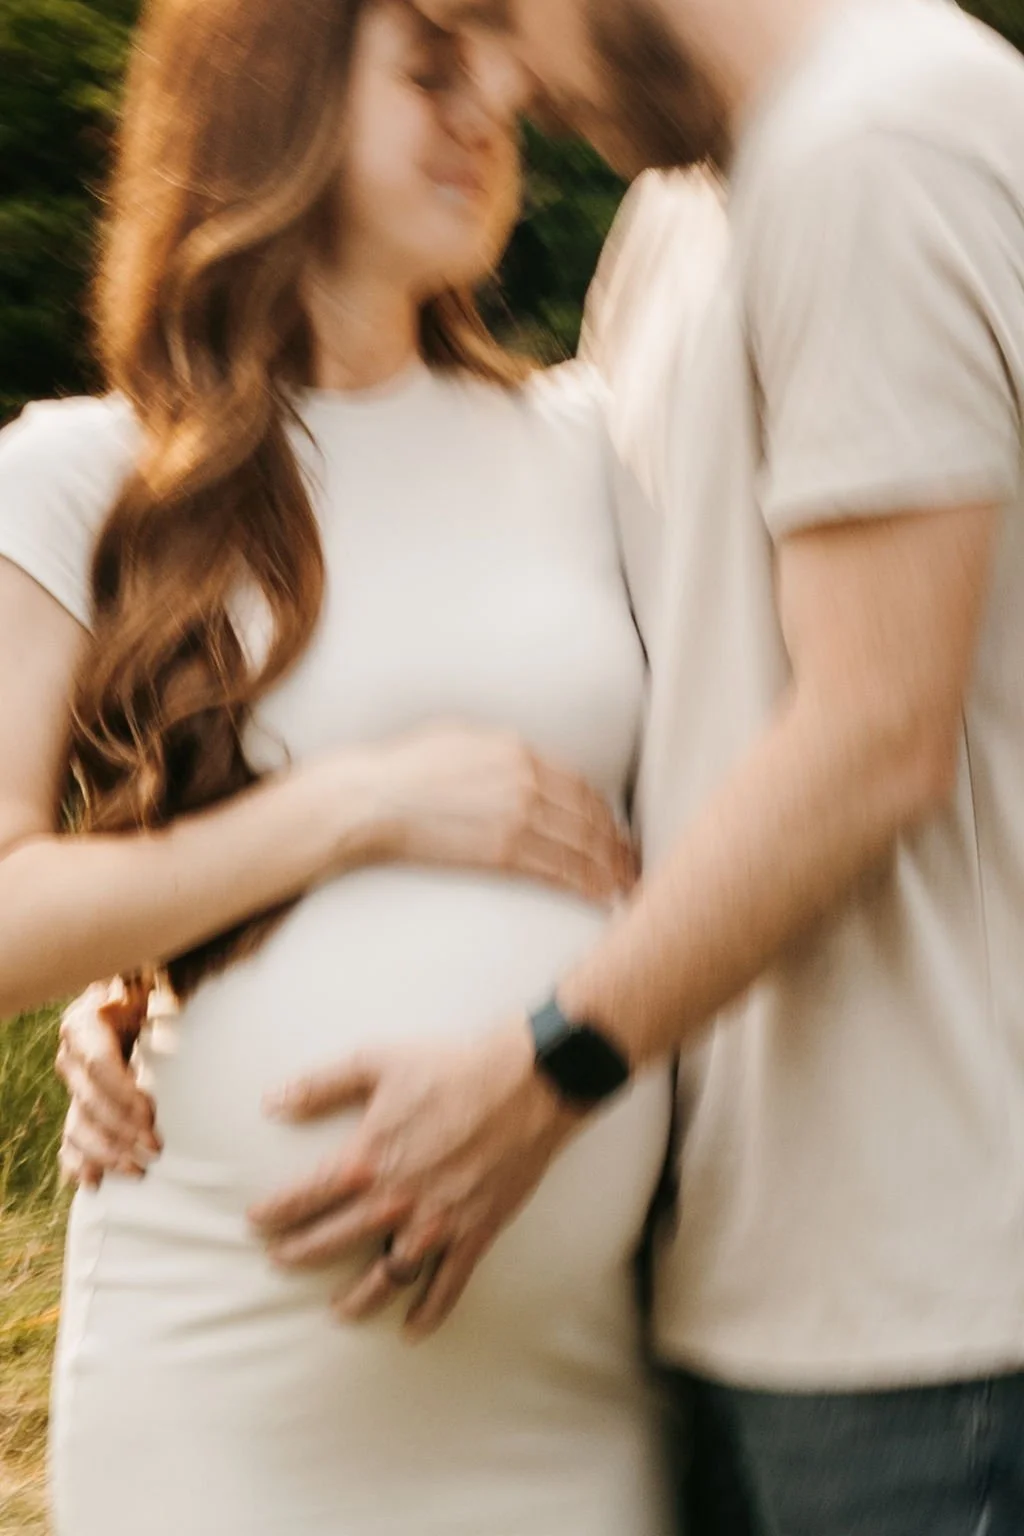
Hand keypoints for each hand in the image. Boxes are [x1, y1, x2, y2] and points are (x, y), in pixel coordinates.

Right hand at [56, 977, 161, 1189]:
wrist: (127, 997)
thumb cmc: (146, 990)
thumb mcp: (150, 984)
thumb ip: (161, 995)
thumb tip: (179, 1004)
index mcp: (85, 1023)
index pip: (97, 1063)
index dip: (121, 1090)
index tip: (149, 1112)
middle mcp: (72, 1055)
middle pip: (88, 1101)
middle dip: (121, 1129)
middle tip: (155, 1148)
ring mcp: (74, 1083)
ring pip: (78, 1124)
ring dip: (105, 1153)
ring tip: (138, 1169)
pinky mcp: (80, 1104)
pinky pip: (72, 1137)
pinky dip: (80, 1161)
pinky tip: (92, 1181)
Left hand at [248, 1019, 577, 1334]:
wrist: (528, 1083)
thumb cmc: (452, 1066)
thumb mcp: (378, 1061)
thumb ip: (321, 1084)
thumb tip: (272, 1101)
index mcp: (368, 1158)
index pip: (305, 1197)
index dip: (275, 1213)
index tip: (256, 1222)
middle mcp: (396, 1200)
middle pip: (334, 1241)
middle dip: (300, 1254)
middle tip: (281, 1261)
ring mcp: (436, 1223)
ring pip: (386, 1277)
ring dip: (357, 1298)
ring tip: (338, 1310)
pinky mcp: (474, 1233)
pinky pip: (447, 1286)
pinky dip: (429, 1313)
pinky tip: (412, 1330)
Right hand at [364, 724, 635, 903]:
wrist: (372, 799)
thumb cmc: (405, 770)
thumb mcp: (460, 740)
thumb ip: (499, 754)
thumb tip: (518, 765)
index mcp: (519, 752)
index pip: (581, 787)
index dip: (605, 815)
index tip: (614, 833)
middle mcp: (527, 781)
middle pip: (592, 818)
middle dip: (618, 845)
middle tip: (633, 865)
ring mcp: (517, 817)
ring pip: (584, 846)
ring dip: (613, 869)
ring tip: (628, 887)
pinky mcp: (502, 851)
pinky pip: (560, 871)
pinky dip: (589, 885)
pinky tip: (605, 898)